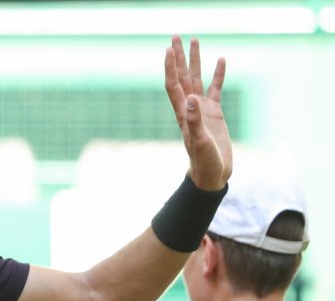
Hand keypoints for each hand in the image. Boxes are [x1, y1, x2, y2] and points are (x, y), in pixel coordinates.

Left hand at [165, 35, 231, 190]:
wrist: (212, 174)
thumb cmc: (204, 162)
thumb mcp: (199, 142)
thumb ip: (195, 121)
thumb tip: (192, 98)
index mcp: (183, 113)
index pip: (173, 85)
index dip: (170, 68)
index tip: (169, 49)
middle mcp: (190, 107)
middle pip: (182, 76)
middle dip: (179, 57)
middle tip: (175, 36)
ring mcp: (202, 109)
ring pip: (197, 79)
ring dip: (195, 61)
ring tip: (195, 41)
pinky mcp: (214, 113)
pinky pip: (215, 89)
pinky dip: (218, 75)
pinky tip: (221, 60)